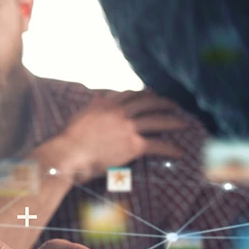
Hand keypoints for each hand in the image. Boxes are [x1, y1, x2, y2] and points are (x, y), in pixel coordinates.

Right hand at [43, 91, 187, 182]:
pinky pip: (157, 145)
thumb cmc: (66, 141)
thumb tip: (94, 105)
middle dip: (162, 103)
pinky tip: (178, 152)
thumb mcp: (77, 116)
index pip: (129, 94)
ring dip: (172, 121)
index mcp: (104, 103)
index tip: (149, 95)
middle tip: (172, 105)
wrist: (67, 154)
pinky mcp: (134, 145)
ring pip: (156, 120)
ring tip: (183, 123)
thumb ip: (91, 110)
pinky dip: (169, 148)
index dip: (142, 94)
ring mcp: (127, 127)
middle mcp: (118, 111)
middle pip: (147, 102)